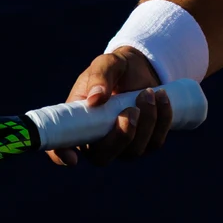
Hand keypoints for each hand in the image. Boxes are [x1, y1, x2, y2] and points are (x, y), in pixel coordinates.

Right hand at [45, 46, 174, 166]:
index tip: (73, 158)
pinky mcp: (145, 141)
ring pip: (133, 151)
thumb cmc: (115, 68)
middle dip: (121, 136)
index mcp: (77, 123)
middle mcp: (97, 140)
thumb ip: (100, 76)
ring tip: (149, 92)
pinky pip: (155, 142)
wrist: (142, 68)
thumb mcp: (106, 64)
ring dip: (146, 123)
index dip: (62, 156)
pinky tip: (162, 98)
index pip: (61, 147)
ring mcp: (122, 145)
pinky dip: (161, 121)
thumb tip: (96, 99)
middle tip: (132, 109)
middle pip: (103, 157)